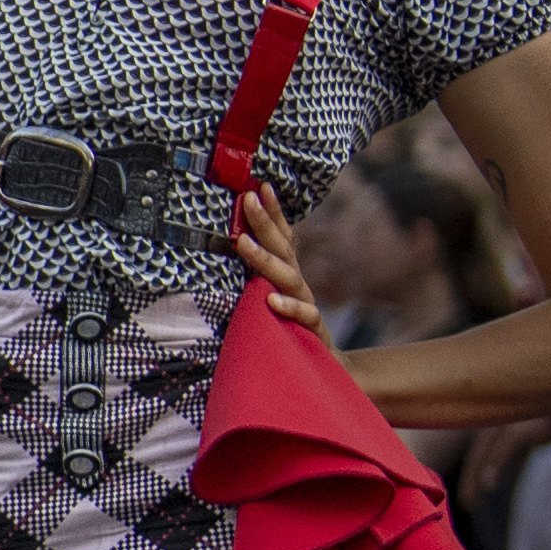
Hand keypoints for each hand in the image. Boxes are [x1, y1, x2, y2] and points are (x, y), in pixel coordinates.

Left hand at [229, 185, 324, 333]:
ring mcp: (304, 303)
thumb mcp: (269, 295)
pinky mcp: (311, 329)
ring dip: (265, 259)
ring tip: (243, 243)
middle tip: (248, 198)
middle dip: (265, 222)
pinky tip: (271, 301)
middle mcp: (295, 282)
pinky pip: (303, 315)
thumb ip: (257, 274)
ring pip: (288, 277)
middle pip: (282, 248)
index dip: (273, 212)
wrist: (320, 363)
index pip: (282, 237)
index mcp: (286, 272)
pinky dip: (289, 307)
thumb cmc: (285, 325)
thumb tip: (230, 246)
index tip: (259, 186)